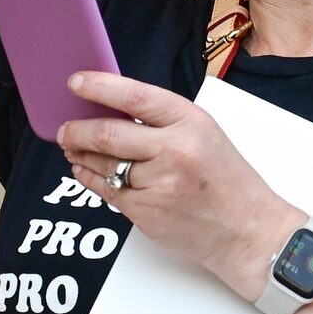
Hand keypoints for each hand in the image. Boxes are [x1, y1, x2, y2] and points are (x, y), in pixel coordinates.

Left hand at [55, 72, 300, 300]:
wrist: (247, 230)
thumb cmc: (227, 180)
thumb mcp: (204, 134)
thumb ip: (163, 121)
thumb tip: (113, 108)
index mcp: (191, 122)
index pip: (134, 96)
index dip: (99, 87)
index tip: (76, 82)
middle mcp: (174, 151)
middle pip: (108, 133)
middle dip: (77, 130)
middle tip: (65, 128)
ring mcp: (159, 184)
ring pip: (103, 164)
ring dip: (80, 155)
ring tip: (73, 148)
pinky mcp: (146, 213)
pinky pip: (107, 191)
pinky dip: (91, 179)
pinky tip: (85, 171)